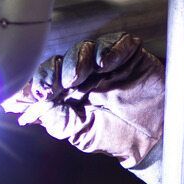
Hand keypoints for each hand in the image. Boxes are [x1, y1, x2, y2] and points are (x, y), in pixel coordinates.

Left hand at [1, 32, 164, 168]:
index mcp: (67, 94)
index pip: (45, 80)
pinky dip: (110, 49)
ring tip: (79, 77)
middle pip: (61, 60)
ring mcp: (105, 65)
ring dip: (78, 60)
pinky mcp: (129, 57)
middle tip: (55, 86)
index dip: (37, 83)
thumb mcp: (81, 134)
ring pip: (84, 49)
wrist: (152, 141)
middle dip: (54, 71)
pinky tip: (105, 64)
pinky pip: (117, 42)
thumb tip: (31, 111)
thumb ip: (57, 121)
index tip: (36, 93)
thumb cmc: (116, 138)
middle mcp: (83, 76)